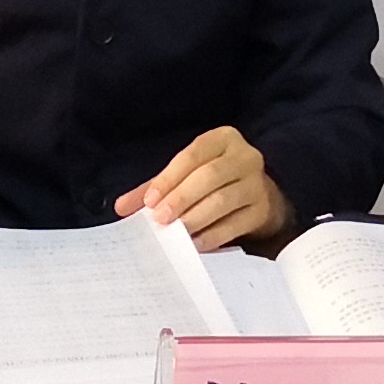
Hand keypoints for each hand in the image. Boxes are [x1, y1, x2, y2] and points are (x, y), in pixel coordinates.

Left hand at [119, 126, 290, 250]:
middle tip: (159, 219)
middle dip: (181, 198)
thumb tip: (121, 207)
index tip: (149, 201)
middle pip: (210, 176)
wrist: (257, 196)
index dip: (170, 178)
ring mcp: (257, 184)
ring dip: (195, 218)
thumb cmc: (214, 181)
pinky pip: (235, 224)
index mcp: (223, 139)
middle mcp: (245, 157)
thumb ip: (155, 187)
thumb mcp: (186, 174)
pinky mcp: (262, 210)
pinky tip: (194, 244)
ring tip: (175, 233)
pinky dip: (212, 236)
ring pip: (223, 201)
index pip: (194, 155)